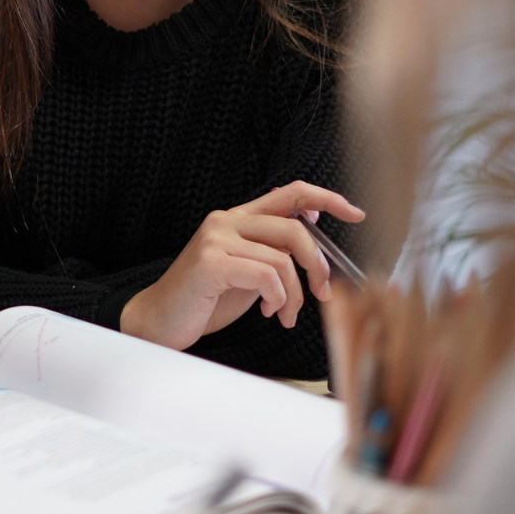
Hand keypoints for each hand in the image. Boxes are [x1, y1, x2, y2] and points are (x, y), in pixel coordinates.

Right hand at [120, 181, 364, 350]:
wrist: (160, 320)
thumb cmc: (204, 299)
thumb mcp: (248, 271)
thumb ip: (274, 249)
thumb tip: (310, 224)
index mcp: (236, 218)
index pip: (289, 193)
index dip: (327, 198)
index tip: (355, 213)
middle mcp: (226, 221)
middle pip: (294, 227)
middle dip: (317, 264)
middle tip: (322, 291)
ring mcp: (216, 239)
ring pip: (283, 258)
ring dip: (295, 294)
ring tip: (284, 313)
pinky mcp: (211, 262)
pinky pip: (266, 276)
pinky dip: (277, 299)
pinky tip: (267, 312)